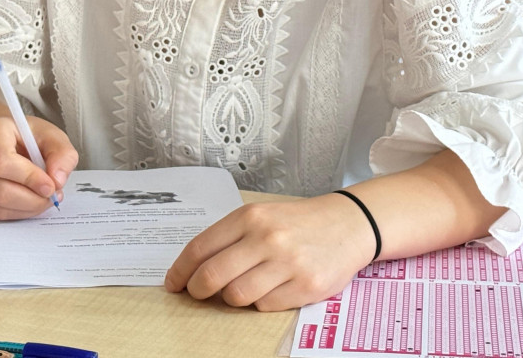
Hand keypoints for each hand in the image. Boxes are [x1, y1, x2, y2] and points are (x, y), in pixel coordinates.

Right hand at [0, 115, 77, 219]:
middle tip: (53, 195)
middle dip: (31, 199)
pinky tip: (32, 201)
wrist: (11, 140)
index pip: (2, 161)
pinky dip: (19, 212)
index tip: (51, 186)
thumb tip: (57, 180)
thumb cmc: (30, 137)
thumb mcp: (53, 136)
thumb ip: (63, 155)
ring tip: (46, 198)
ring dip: (28, 208)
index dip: (28, 178)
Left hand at [165, 194, 376, 310]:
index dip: (180, 271)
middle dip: (198, 291)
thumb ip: (230, 238)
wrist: (348, 223)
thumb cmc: (299, 222)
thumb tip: (191, 270)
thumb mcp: (263, 216)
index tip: (174, 283)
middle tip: (199, 293)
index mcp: (251, 217)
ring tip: (247, 285)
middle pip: (211, 277)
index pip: (200, 248)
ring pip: (236, 296)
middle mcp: (268, 238)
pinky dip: (263, 301)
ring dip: (234, 297)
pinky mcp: (305, 286)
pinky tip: (276, 286)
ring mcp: (287, 263)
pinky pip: (265, 306)